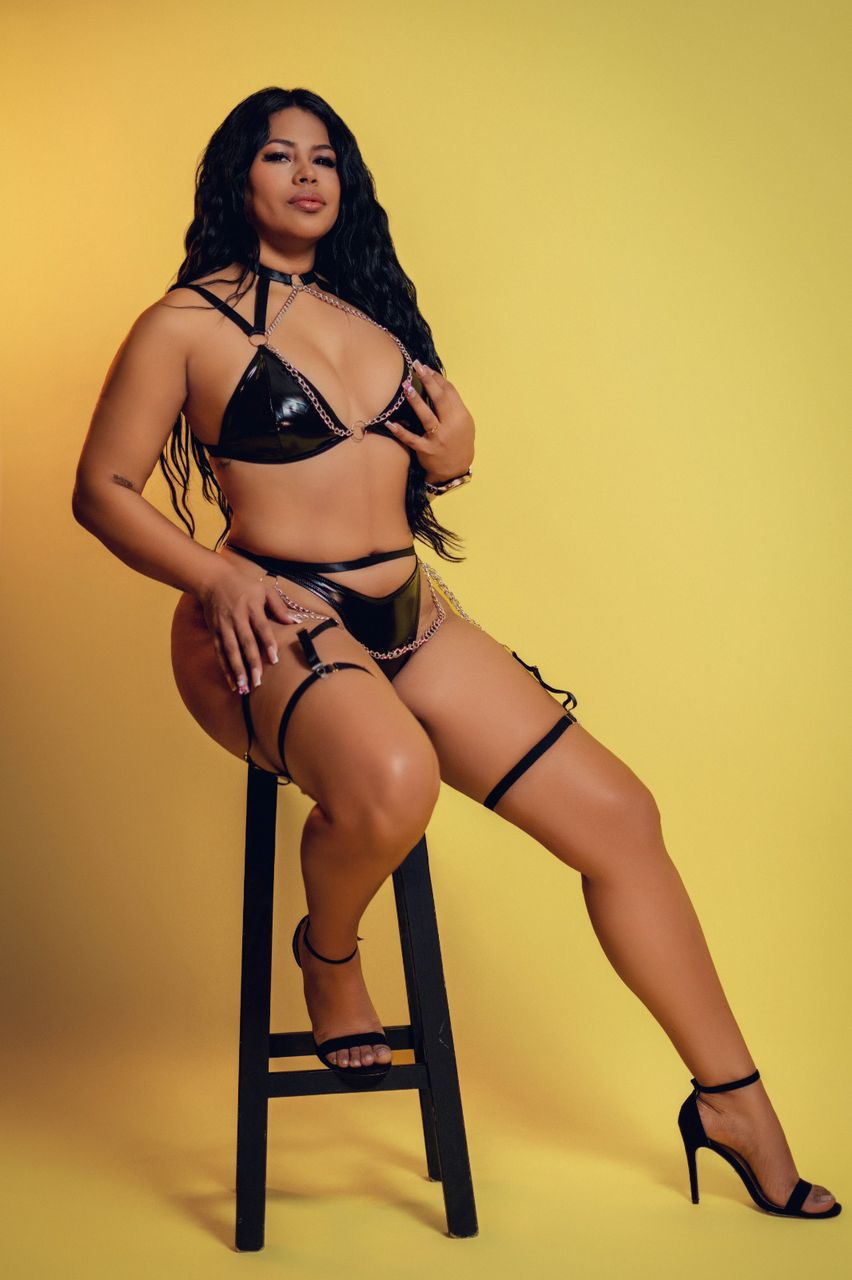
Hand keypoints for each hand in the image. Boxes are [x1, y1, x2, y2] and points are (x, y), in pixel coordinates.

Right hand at [197, 559, 304, 694]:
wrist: (213, 580)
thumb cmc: (244, 585)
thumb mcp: (264, 590)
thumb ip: (279, 606)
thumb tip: (293, 621)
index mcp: (251, 607)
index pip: (261, 627)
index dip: (267, 642)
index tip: (274, 659)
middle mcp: (237, 618)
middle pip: (245, 642)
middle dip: (251, 663)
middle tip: (258, 681)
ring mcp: (224, 626)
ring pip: (231, 651)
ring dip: (237, 669)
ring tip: (244, 686)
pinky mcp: (215, 632)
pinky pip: (220, 652)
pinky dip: (225, 668)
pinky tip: (232, 682)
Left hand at [385, 360, 474, 483]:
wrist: (456, 467)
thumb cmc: (458, 439)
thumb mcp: (462, 421)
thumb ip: (452, 404)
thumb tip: (436, 381)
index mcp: (461, 416)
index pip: (449, 392)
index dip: (438, 378)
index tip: (426, 367)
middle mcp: (451, 426)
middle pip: (440, 400)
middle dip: (428, 381)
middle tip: (417, 366)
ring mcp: (438, 439)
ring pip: (427, 418)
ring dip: (416, 402)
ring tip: (407, 387)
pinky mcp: (426, 450)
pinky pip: (412, 440)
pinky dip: (400, 432)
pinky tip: (390, 423)